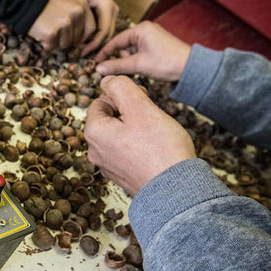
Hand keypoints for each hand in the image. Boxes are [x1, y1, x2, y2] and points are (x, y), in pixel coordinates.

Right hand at [28, 0, 95, 51]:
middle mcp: (76, 13)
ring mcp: (64, 23)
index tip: (73, 38)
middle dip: (66, 40)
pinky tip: (39, 31)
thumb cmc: (45, 1)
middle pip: (77, 39)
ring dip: (54, 42)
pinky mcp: (51, 33)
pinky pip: (50, 47)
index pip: (90, 29)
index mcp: (82, 4)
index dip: (81, 37)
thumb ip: (77, 14)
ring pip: (64, 45)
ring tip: (46, 28)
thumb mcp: (67, 0)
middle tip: (54, 32)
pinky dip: (44, 43)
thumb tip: (81, 37)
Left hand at [74, 0, 118, 54]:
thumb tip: (76, 41)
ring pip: (108, 35)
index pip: (103, 31)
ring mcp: (114, 14)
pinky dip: (96, 39)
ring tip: (83, 50)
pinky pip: (105, 31)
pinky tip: (86, 44)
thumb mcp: (78, 3)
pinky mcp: (111, 17)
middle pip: (108, 35)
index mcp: (107, 7)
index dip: (93, 44)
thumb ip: (79, 20)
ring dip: (96, 44)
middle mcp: (114, 11)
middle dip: (95, 46)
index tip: (82, 51)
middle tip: (82, 53)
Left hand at [84, 75, 195, 195]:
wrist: (176, 191)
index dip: (122, 95)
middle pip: (109, 120)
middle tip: (151, 114)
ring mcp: (108, 167)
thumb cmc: (159, 147)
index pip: (101, 102)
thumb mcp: (140, 106)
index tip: (143, 97)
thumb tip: (106, 80)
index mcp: (94, 132)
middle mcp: (95, 152)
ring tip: (155, 133)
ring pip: (118, 137)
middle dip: (129, 113)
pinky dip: (138, 147)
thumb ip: (120, 87)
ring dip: (134, 129)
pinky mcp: (122, 178)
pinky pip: (126, 154)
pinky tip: (155, 150)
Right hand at [93, 21, 190, 81]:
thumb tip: (99, 68)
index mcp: (141, 29)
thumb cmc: (166, 63)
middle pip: (123, 44)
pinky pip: (140, 50)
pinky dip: (136, 59)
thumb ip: (116, 66)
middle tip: (111, 71)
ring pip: (131, 49)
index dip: (104, 53)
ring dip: (128, 60)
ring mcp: (153, 36)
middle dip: (118, 58)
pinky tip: (138, 69)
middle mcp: (146, 29)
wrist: (191, 68)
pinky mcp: (157, 44)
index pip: (116, 40)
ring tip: (129, 71)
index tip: (95, 62)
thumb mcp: (138, 65)